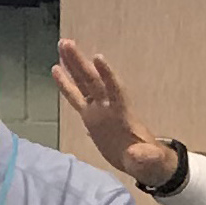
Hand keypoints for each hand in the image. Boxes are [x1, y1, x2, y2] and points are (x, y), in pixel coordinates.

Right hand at [50, 41, 180, 190]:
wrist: (142, 161)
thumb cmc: (149, 160)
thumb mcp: (149, 162)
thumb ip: (145, 158)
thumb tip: (138, 156)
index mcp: (123, 115)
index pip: (115, 91)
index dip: (108, 76)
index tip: (98, 57)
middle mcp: (109, 107)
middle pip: (93, 81)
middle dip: (81, 63)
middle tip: (67, 42)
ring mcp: (99, 110)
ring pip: (83, 84)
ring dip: (73, 65)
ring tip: (62, 45)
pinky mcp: (90, 117)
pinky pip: (76, 98)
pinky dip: (66, 85)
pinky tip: (56, 70)